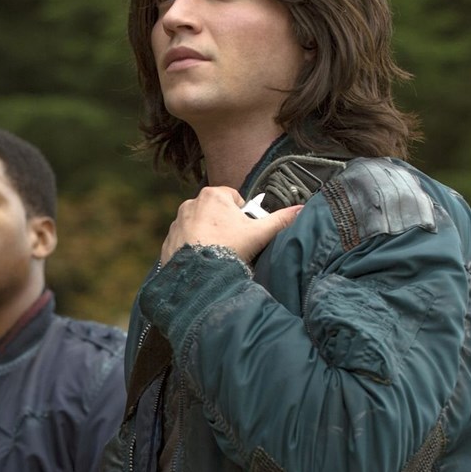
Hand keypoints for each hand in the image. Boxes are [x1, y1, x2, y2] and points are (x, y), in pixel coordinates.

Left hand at [159, 187, 303, 265]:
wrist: (197, 276)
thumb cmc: (228, 249)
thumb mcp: (260, 233)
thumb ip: (281, 219)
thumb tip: (301, 209)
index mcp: (213, 195)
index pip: (234, 198)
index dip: (243, 215)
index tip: (246, 231)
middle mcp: (191, 204)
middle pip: (216, 212)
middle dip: (225, 226)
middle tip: (234, 245)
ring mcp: (177, 222)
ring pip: (200, 227)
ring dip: (209, 237)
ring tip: (219, 254)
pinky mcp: (169, 240)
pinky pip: (185, 242)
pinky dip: (194, 249)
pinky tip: (204, 261)